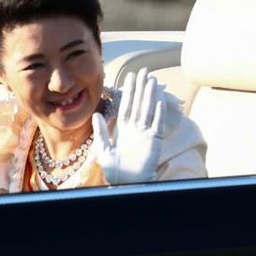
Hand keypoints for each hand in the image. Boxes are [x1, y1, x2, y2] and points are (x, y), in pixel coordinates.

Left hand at [92, 67, 165, 183]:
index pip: (126, 106)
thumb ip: (101, 132)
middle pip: (139, 104)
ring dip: (150, 95)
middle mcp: (135, 129)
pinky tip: (159, 99)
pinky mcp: (154, 141)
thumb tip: (96, 114)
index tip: (129, 78)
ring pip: (148, 109)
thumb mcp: (103, 149)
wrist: (127, 184)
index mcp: (123, 130)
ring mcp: (146, 134)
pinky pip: (157, 123)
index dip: (128, 92)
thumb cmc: (115, 170)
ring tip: (152, 80)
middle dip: (141, 88)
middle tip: (143, 71)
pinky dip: (158, 111)